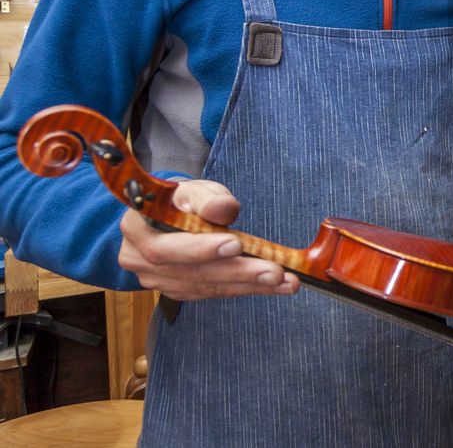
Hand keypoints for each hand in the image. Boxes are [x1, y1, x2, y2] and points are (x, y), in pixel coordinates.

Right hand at [117, 179, 299, 300]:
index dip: (201, 249)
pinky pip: (212, 292)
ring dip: (249, 285)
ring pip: (206, 286)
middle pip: (191, 272)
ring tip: (284, 281)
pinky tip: (272, 286)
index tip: (236, 244)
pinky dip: (244, 289)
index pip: (166, 246)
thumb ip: (209, 198)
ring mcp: (156, 279)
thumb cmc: (183, 200)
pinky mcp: (177, 290)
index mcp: (137, 228)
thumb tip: (224, 209)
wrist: (169, 215)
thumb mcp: (195, 189)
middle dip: (236, 272)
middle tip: (274, 272)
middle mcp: (140, 259)